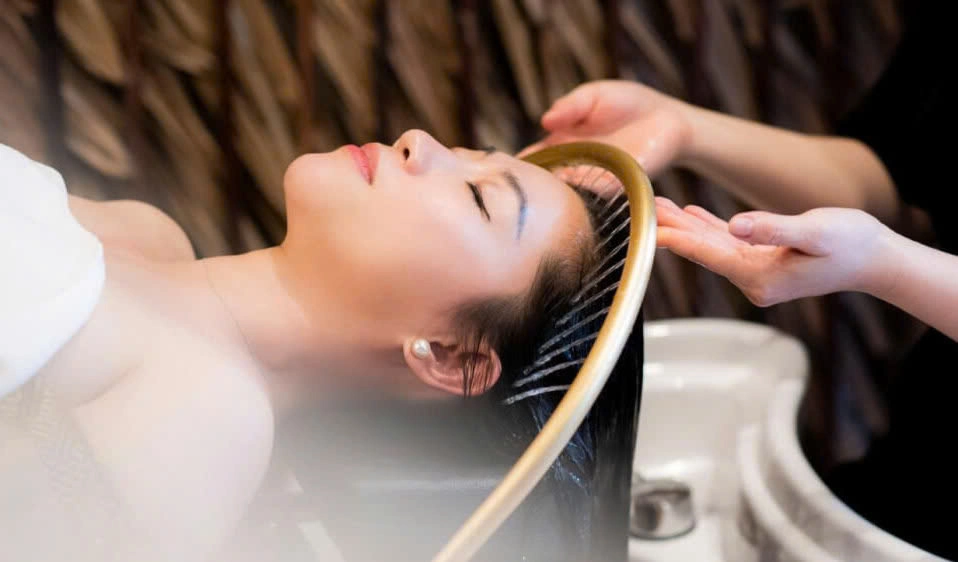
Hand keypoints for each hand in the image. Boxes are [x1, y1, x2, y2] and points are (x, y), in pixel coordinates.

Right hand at [518, 80, 691, 177]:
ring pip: (567, 192)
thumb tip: (545, 121)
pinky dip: (584, 192)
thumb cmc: (629, 104)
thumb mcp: (593, 96)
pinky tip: (569, 187)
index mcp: (562, 145)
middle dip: (531, 186)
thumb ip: (570, 106)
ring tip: (538, 192)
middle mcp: (574, 166)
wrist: (669, 118)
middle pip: (545, 182)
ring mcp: (594, 179)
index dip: (517, 165)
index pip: (533, 159)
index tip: (499, 170)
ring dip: (554, 193)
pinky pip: (596, 193)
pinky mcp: (618, 186)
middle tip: (514, 190)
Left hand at [655, 197, 891, 305]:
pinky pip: (729, 243)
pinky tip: (691, 213)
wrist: (877, 259)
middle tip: (642, 207)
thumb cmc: (851, 244)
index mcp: (760, 276)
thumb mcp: (814, 232)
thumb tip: (736, 225)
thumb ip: (774, 228)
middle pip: (704, 251)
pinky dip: (709, 227)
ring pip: (712, 245)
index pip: (709, 254)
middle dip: (673, 229)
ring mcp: (758, 273)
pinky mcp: (764, 261)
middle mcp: (753, 280)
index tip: (648, 227)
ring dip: (686, 225)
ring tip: (658, 205)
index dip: (677, 238)